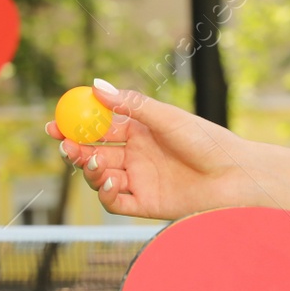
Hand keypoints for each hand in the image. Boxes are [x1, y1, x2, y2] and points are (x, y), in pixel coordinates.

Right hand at [45, 81, 251, 219]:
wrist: (235, 177)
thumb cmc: (208, 142)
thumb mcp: (167, 119)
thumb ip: (132, 105)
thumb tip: (95, 86)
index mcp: (140, 130)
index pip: (98, 126)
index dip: (74, 126)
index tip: (54, 123)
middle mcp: (136, 155)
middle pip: (94, 153)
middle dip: (75, 150)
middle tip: (64, 146)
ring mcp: (140, 180)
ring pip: (101, 177)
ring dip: (90, 171)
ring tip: (93, 163)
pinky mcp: (146, 204)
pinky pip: (116, 202)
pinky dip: (106, 194)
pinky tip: (110, 183)